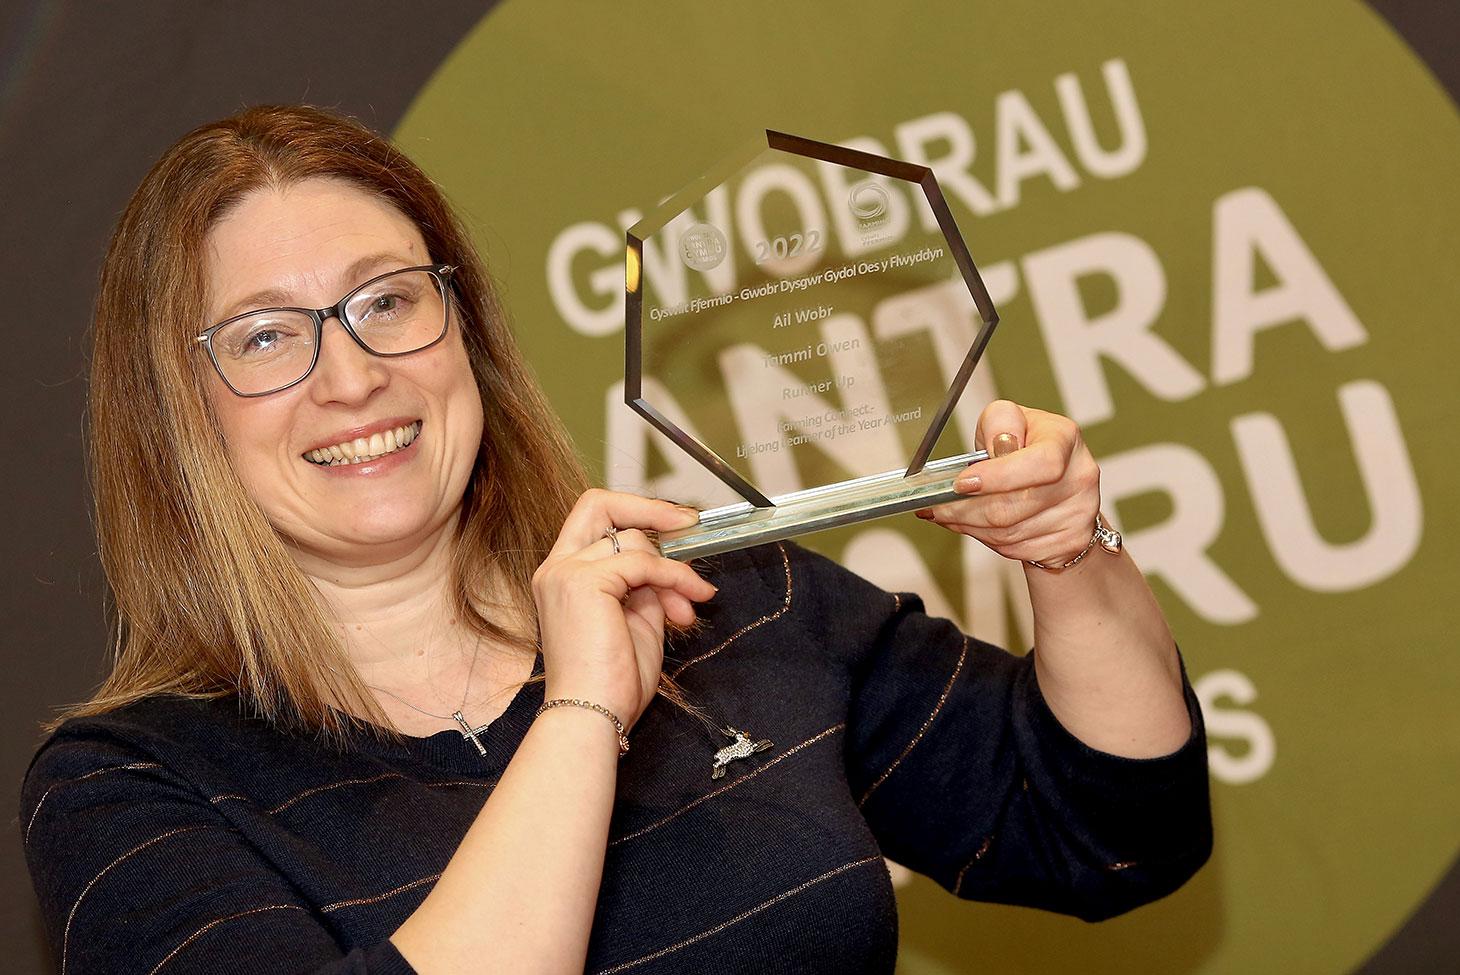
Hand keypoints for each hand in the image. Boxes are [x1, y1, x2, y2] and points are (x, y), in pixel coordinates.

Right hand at [532, 489, 715, 731]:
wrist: (593, 716)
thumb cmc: (611, 682)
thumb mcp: (637, 620)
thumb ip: (646, 586)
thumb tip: (670, 567)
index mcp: (562, 576)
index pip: (593, 519)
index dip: (635, 512)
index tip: (675, 524)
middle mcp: (556, 568)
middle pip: (599, 504)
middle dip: (649, 508)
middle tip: (689, 524)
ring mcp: (566, 572)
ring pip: (634, 541)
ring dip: (673, 572)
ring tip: (685, 610)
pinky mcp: (583, 582)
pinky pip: (644, 564)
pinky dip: (674, 579)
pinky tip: (686, 605)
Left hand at [915, 400, 1101, 565]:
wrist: (1057, 481)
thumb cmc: (1026, 445)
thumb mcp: (1009, 420)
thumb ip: (998, 423)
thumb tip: (992, 451)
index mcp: (1064, 438)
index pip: (1040, 463)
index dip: (998, 477)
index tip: (962, 483)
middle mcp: (1079, 476)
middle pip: (1014, 507)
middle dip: (965, 509)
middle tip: (936, 506)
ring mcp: (1079, 512)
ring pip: (1008, 533)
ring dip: (969, 526)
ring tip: (948, 514)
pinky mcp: (1070, 541)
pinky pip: (1015, 548)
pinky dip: (985, 538)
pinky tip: (974, 525)